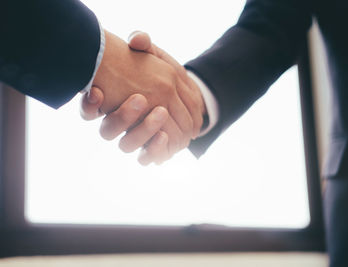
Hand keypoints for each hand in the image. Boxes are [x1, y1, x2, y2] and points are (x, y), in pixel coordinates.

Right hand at [80, 30, 204, 164]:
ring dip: (143, 131)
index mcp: (109, 103)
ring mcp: (134, 137)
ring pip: (127, 145)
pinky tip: (165, 136)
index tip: (98, 92)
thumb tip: (137, 39)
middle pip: (108, 131)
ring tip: (161, 113)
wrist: (182, 94)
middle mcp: (118, 124)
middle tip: (141, 99)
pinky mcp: (151, 149)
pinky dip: (154, 151)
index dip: (89, 105)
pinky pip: (147, 158)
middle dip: (123, 117)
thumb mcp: (151, 56)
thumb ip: (143, 45)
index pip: (89, 110)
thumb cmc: (158, 73)